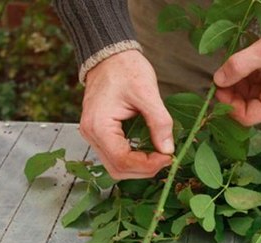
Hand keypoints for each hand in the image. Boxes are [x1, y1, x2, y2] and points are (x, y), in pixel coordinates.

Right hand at [81, 50, 173, 179]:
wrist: (110, 55)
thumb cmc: (126, 69)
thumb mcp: (147, 93)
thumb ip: (159, 122)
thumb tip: (168, 150)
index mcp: (99, 126)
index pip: (123, 161)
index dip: (148, 165)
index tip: (169, 157)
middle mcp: (91, 134)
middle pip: (117, 169)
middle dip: (144, 169)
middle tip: (166, 158)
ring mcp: (93, 135)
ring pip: (116, 166)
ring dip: (139, 167)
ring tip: (159, 156)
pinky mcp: (100, 133)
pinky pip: (115, 156)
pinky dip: (133, 159)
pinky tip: (149, 150)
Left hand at [213, 15, 260, 125]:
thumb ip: (239, 66)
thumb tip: (219, 80)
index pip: (247, 116)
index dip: (229, 105)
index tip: (217, 89)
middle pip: (248, 107)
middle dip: (232, 93)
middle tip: (220, 77)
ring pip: (251, 95)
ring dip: (238, 85)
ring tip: (230, 68)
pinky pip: (258, 85)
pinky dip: (247, 78)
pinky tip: (241, 66)